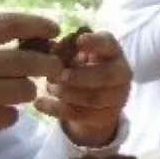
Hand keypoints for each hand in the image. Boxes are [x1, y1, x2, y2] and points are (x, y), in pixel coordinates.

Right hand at [0, 13, 62, 155]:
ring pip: (26, 89)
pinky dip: (6, 114)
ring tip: (6, 92)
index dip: (38, 24)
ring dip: (24, 91)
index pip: (9, 24)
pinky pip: (12, 115)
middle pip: (29, 61)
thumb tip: (32, 40)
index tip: (55, 30)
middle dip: (50, 64)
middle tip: (55, 67)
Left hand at [36, 31, 131, 147]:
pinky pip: (80, 115)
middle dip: (78, 76)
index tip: (78, 41)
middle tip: (56, 76)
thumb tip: (46, 49)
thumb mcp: (75, 53)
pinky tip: (38, 103)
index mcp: (112, 51)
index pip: (107, 44)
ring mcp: (116, 97)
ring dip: (66, 92)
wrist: (95, 98)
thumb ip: (63, 49)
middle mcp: (121, 73)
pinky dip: (56, 109)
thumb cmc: (81, 66)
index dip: (94, 42)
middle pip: (105, 75)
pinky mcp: (104, 116)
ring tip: (48, 87)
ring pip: (93, 98)